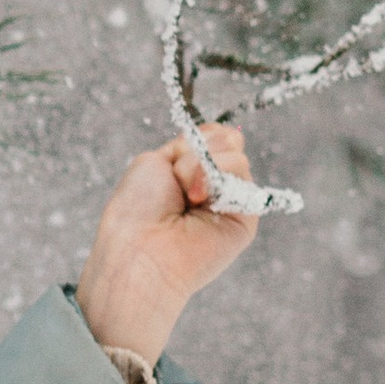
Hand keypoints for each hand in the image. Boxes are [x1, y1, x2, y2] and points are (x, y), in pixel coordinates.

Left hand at [75, 122, 262, 368]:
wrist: (141, 247)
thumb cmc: (138, 207)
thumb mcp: (156, 160)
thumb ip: (192, 146)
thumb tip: (229, 138)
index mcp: (190, 175)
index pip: (214, 136)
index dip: (199, 137)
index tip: (175, 156)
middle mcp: (214, 188)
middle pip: (229, 140)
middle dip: (198, 150)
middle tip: (177, 182)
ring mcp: (232, 202)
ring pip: (236, 153)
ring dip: (200, 165)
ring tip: (186, 197)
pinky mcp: (246, 217)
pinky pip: (243, 170)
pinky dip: (217, 174)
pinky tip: (200, 201)